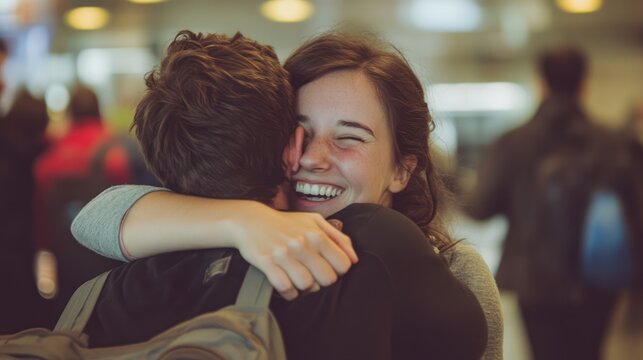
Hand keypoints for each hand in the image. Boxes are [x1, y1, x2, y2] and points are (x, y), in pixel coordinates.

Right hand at [229, 202, 356, 299]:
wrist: (251, 221)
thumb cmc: (287, 223)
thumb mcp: (315, 221)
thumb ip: (338, 238)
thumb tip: (355, 259)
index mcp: (317, 234)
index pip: (343, 265)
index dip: (338, 270)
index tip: (328, 267)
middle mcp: (302, 244)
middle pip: (328, 279)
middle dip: (323, 281)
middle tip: (314, 275)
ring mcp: (284, 254)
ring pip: (307, 286)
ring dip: (305, 288)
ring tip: (300, 280)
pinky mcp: (267, 263)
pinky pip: (285, 288)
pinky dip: (289, 292)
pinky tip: (288, 285)